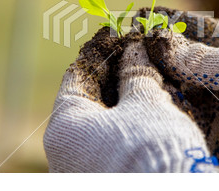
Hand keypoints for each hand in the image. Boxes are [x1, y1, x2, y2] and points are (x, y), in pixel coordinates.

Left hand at [43, 28, 218, 171]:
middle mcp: (64, 152)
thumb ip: (135, 73)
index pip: (76, 77)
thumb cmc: (153, 146)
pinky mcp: (102, 177)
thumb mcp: (145, 102)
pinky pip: (108, 142)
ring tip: (146, 82)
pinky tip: (146, 111)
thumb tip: (134, 51)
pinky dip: (124, 124)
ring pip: (99, 123)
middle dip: (113, 78)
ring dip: (122, 101)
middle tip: (136, 58)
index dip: (99, 54)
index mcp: (65, 126)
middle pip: (87, 101)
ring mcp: (82, 168)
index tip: (117, 41)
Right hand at [144, 25, 218, 172]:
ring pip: (181, 88)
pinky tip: (146, 96)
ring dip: (158, 80)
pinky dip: (166, 107)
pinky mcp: (216, 131)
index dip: (172, 23)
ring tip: (130, 67)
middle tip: (129, 44)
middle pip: (186, 61)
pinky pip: (185, 117)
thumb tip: (160, 42)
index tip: (143, 16)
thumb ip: (200, 58)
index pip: (200, 30)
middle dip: (159, 53)